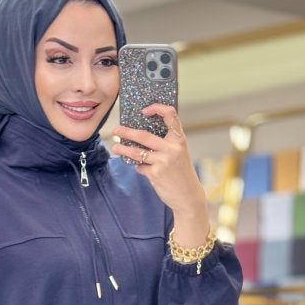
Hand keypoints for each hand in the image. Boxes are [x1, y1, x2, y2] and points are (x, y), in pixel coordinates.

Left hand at [110, 104, 205, 219]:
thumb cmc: (181, 173)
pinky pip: (140, 167)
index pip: (170, 115)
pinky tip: (142, 168)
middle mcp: (171, 149)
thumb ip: (166, 144)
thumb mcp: (179, 153)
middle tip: (116, 130)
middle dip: (126, 132)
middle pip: (144, 135)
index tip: (144, 111)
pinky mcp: (155, 174)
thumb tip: (141, 136)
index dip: (157, 108)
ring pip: (136, 152)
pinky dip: (139, 167)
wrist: (188, 196)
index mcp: (179, 139)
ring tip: (115, 147)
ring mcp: (163, 161)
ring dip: (123, 149)